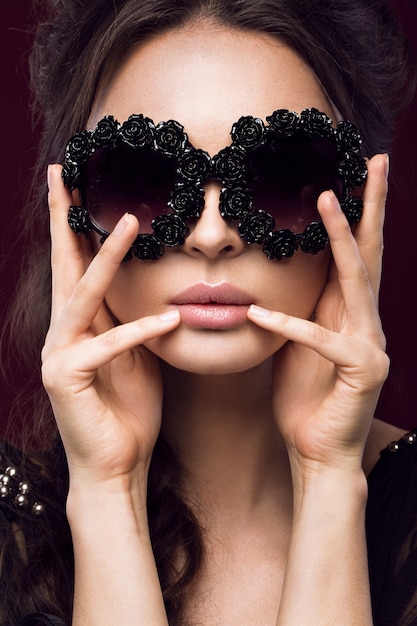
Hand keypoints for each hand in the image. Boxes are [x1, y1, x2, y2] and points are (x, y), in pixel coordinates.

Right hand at [41, 165, 180, 490]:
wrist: (117, 463)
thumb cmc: (128, 408)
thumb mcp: (135, 355)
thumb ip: (134, 322)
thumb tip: (155, 292)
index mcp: (78, 323)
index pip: (75, 263)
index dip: (72, 223)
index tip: (73, 183)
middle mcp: (60, 331)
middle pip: (62, 264)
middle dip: (62, 218)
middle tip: (63, 172)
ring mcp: (58, 353)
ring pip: (82, 294)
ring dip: (107, 258)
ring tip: (131, 222)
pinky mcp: (66, 378)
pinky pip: (110, 347)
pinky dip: (140, 333)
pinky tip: (168, 320)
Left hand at [248, 154, 389, 474]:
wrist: (317, 449)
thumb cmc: (304, 396)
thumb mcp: (296, 344)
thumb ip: (297, 310)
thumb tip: (274, 282)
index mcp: (347, 313)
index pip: (355, 254)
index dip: (357, 213)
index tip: (355, 173)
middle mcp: (366, 321)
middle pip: (370, 253)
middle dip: (372, 205)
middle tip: (375, 160)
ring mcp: (369, 345)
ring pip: (357, 282)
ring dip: (341, 240)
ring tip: (327, 200)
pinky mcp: (361, 372)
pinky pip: (322, 342)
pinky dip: (290, 328)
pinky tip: (259, 314)